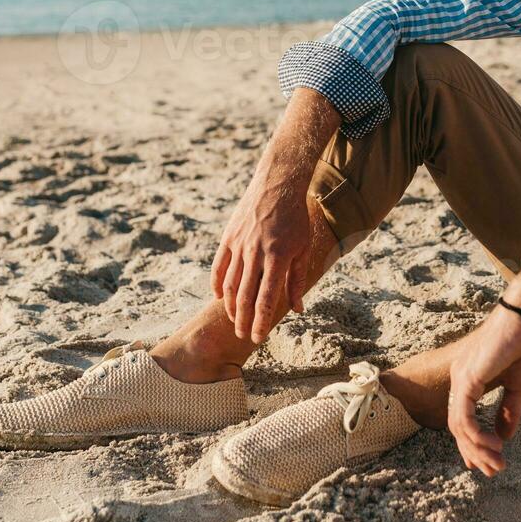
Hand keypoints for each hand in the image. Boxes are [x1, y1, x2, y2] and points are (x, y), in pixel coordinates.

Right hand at [210, 177, 312, 343]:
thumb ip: (297, 280)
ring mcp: (239, 244)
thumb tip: (297, 309)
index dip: (261, 321)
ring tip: (235, 321)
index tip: (258, 337)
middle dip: (244, 321)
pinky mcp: (228, 237)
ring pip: (230, 284)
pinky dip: (217, 285)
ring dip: (231, 307)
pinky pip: (219, 267)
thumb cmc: (295, 218)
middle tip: (243, 336)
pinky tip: (220, 299)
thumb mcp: (303, 248)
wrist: (277, 184)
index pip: (266, 298)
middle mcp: (256, 253)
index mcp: (278, 257)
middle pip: (245, 296)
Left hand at [446, 303, 520, 476]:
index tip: (484, 463)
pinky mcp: (468, 378)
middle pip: (458, 427)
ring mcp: (461, 378)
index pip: (462, 419)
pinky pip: (464, 417)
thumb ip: (509, 410)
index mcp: (468, 380)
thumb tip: (504, 436)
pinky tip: (494, 445)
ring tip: (497, 463)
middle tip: (492, 471)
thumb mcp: (518, 385)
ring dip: (478, 449)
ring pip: (459, 426)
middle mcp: (459, 380)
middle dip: (475, 452)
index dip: (471, 444)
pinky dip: (476, 436)